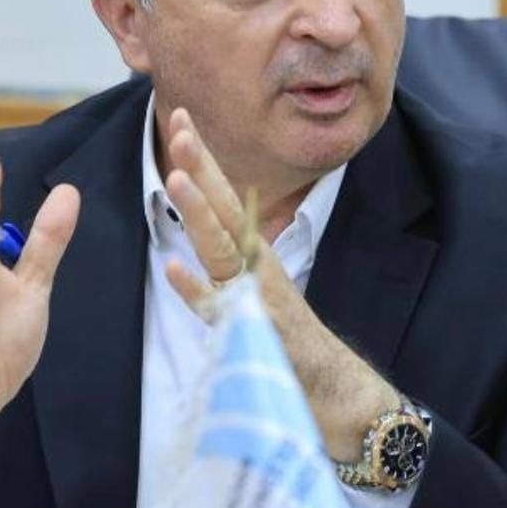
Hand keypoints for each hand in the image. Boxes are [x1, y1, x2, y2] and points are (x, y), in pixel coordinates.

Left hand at [161, 108, 397, 461]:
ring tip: (176, 179)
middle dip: (202, 167)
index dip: (202, 158)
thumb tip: (196, 233)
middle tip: (181, 129)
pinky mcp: (257, 333)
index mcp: (251, 252)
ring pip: (224, 250)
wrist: (334, 390)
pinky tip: (172, 271)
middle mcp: (255, 266)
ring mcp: (257, 297)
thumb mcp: (253, 285)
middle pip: (225, 210)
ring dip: (200, 214)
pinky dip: (197, 292)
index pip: (223, 196)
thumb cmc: (286, 335)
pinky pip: (221, 312)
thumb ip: (228, 257)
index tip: (181, 117)